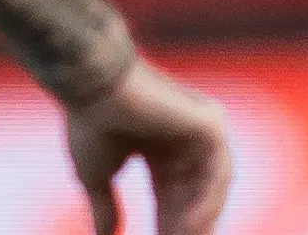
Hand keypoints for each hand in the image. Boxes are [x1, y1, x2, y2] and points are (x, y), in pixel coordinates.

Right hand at [65, 57, 233, 234]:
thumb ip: (107, 208)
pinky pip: (218, 172)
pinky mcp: (210, 124)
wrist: (92, 87)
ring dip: (198, 220)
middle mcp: (187, 138)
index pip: (173, 196)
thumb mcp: (97, 177)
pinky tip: (190, 228)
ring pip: (210, 187)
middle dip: (185, 228)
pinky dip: (206, 202)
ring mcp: (201, 129)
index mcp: (163, 148)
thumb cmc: (90, 123)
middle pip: (194, 194)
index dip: (167, 226)